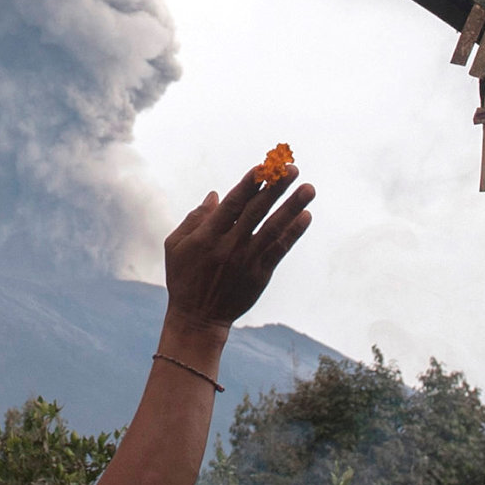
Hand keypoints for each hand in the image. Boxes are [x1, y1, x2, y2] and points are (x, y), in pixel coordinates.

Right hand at [161, 164, 315, 331]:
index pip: (233, 204)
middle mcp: (229, 246)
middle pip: (256, 212)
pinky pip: (279, 250)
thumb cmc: (184, 278)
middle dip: (275, 188)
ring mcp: (246, 261)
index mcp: (207, 236)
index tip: (264, 166)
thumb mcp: (175, 246)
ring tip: (309, 188)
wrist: (198, 318)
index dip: (250, 184)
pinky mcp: (259, 275)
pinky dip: (293, 233)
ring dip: (292, 207)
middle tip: (292, 168)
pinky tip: (306, 217)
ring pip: (273, 229)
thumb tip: (215, 195)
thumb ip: (194, 219)